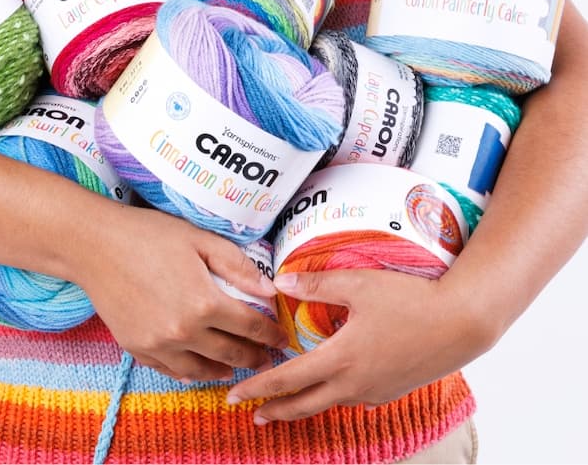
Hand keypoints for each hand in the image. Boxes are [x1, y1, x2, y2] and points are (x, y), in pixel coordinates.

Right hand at [78, 204, 288, 381]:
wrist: (94, 246)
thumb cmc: (148, 235)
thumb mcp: (199, 238)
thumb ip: (237, 266)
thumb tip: (269, 291)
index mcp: (204, 302)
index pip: (250, 326)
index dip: (270, 334)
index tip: (282, 337)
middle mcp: (184, 332)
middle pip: (231, 353)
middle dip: (254, 357)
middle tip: (267, 358)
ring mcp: (159, 345)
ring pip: (203, 370)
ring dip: (225, 370)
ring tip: (237, 366)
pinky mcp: (138, 350)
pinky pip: (173, 371)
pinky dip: (192, 372)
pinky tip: (200, 367)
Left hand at [226, 268, 490, 420]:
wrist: (461, 323)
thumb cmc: (410, 299)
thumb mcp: (358, 283)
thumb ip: (317, 284)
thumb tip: (280, 282)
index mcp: (341, 358)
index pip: (288, 379)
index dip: (259, 387)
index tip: (235, 394)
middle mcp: (355, 383)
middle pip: (305, 404)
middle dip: (276, 409)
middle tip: (253, 414)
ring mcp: (375, 390)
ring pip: (330, 403)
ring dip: (303, 404)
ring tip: (286, 401)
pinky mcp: (392, 389)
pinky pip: (353, 398)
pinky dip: (332, 397)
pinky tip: (332, 388)